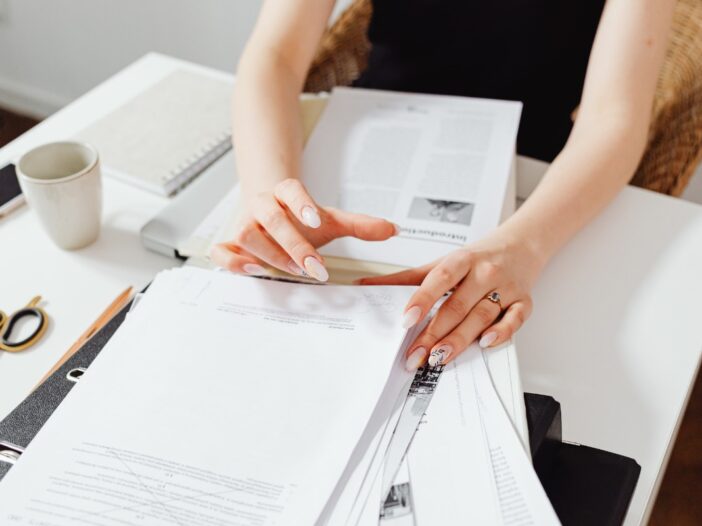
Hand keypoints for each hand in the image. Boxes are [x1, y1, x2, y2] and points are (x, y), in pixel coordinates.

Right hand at [210, 179, 397, 280]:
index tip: (317, 219)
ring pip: (244, 234)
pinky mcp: (229, 245)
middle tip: (314, 266)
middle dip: (292, 243)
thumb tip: (394, 229)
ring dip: (269, 254)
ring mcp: (242, 225)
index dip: (300, 202)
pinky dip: (232, 263)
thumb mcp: (330, 221)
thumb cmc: (299, 220)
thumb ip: (359, 225)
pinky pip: (220, 252)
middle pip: (269, 217)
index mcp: (284, 194)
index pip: (290, 189)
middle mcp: (260, 207)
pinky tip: (254, 272)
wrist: (269, 214)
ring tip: (293, 271)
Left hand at [358, 230, 545, 369]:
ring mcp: (506, 288)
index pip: (440, 278)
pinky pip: (515, 319)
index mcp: (463, 259)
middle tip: (414, 354)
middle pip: (458, 305)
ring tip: (438, 357)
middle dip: (434, 333)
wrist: (521, 245)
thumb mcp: (443, 262)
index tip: (406, 320)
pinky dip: (501, 332)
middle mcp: (485, 272)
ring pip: (481, 316)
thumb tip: (367, 285)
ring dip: (459, 339)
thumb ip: (407, 278)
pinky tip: (484, 344)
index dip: (422, 299)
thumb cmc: (477, 258)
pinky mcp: (524, 302)